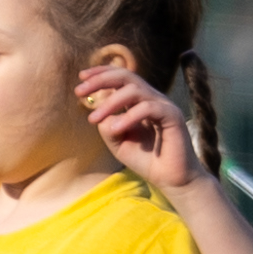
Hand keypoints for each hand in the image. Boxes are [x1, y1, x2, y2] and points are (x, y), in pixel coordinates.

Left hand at [78, 61, 199, 193]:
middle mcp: (152, 98)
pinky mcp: (172, 116)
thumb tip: (101, 110)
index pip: (121, 77)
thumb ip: (107, 125)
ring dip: (110, 103)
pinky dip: (129, 117)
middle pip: (126, 76)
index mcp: (139, 101)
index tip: (81, 77)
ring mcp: (163, 105)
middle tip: (79, 90)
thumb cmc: (146, 159)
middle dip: (101, 80)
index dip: (101, 73)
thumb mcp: (118, 141)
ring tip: (94, 119)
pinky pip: (148, 108)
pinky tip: (117, 130)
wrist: (171, 180)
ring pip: (134, 90)